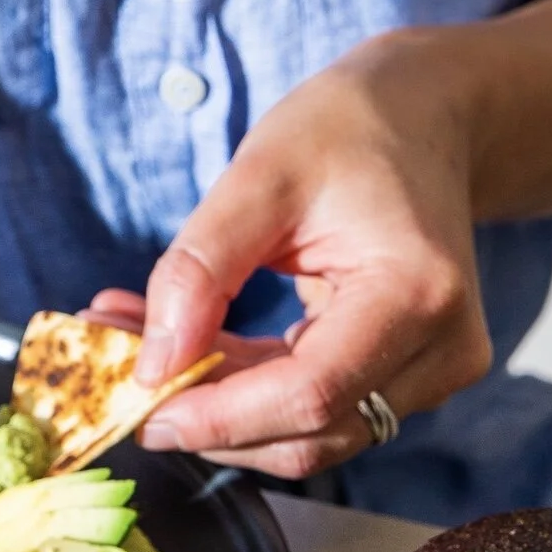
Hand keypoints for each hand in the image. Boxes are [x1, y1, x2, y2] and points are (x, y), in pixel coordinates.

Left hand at [97, 32, 495, 478]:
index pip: (310, 395)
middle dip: (202, 414)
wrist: (424, 119)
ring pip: (303, 432)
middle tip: (110, 371)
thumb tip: (152, 367)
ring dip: (212, 406)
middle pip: (307, 431)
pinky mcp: (404, 377)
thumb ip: (200, 271)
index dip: (217, 416)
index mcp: (418, 295)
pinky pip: (310, 407)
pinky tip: (179, 345)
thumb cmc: (347, 130)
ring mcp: (431, 373)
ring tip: (131, 345)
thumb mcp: (259, 176)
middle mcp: (441, 350)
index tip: (136, 406)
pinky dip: (239, 389)